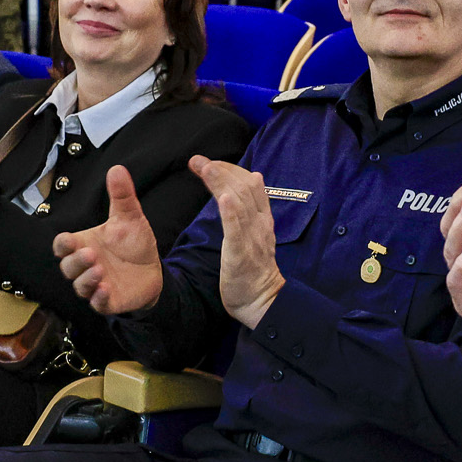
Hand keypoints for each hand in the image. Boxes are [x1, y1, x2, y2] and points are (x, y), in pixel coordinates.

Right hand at [54, 166, 163, 314]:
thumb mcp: (130, 217)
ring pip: (80, 286)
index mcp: (84, 244)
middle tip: (90, 253)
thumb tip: (118, 168)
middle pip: (67, 267)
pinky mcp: (109, 300)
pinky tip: (106, 289)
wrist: (153, 270)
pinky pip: (97, 304)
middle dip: (75, 261)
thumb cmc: (133, 243)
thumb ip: (122, 196)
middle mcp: (86, 265)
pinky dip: (99, 298)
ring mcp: (95, 284)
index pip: (62, 245)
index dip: (61, 244)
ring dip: (86, 279)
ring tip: (99, 270)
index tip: (68, 240)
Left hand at [191, 156, 284, 328]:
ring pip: (239, 204)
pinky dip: (231, 213)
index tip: (209, 162)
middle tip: (199, 160)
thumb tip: (255, 177)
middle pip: (243, 189)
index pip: (250, 185)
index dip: (230, 170)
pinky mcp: (242, 255)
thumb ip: (252, 208)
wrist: (262, 301)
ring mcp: (252, 239)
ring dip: (222, 183)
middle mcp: (259, 224)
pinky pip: (237, 231)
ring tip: (207, 167)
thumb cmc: (253, 269)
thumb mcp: (254, 233)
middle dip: (221, 171)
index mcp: (261, 219)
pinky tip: (224, 198)